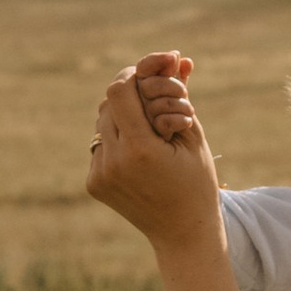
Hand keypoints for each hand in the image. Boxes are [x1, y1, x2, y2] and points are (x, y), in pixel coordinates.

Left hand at [87, 53, 219, 250]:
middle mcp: (113, 162)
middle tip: (156, 103)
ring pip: (101, 122)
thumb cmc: (197, 182)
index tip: (151, 73)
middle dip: (131, 96)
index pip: (120, 90)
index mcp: (140, 150)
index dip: (134, 75)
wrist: (183, 234)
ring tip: (150, 130)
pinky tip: (140, 154)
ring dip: (123, 116)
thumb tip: (174, 56)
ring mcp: (100, 175)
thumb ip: (179, 93)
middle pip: (108, 103)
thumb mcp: (194, 135)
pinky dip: (117, 139)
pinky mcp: (94, 183)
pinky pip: (100, 144)